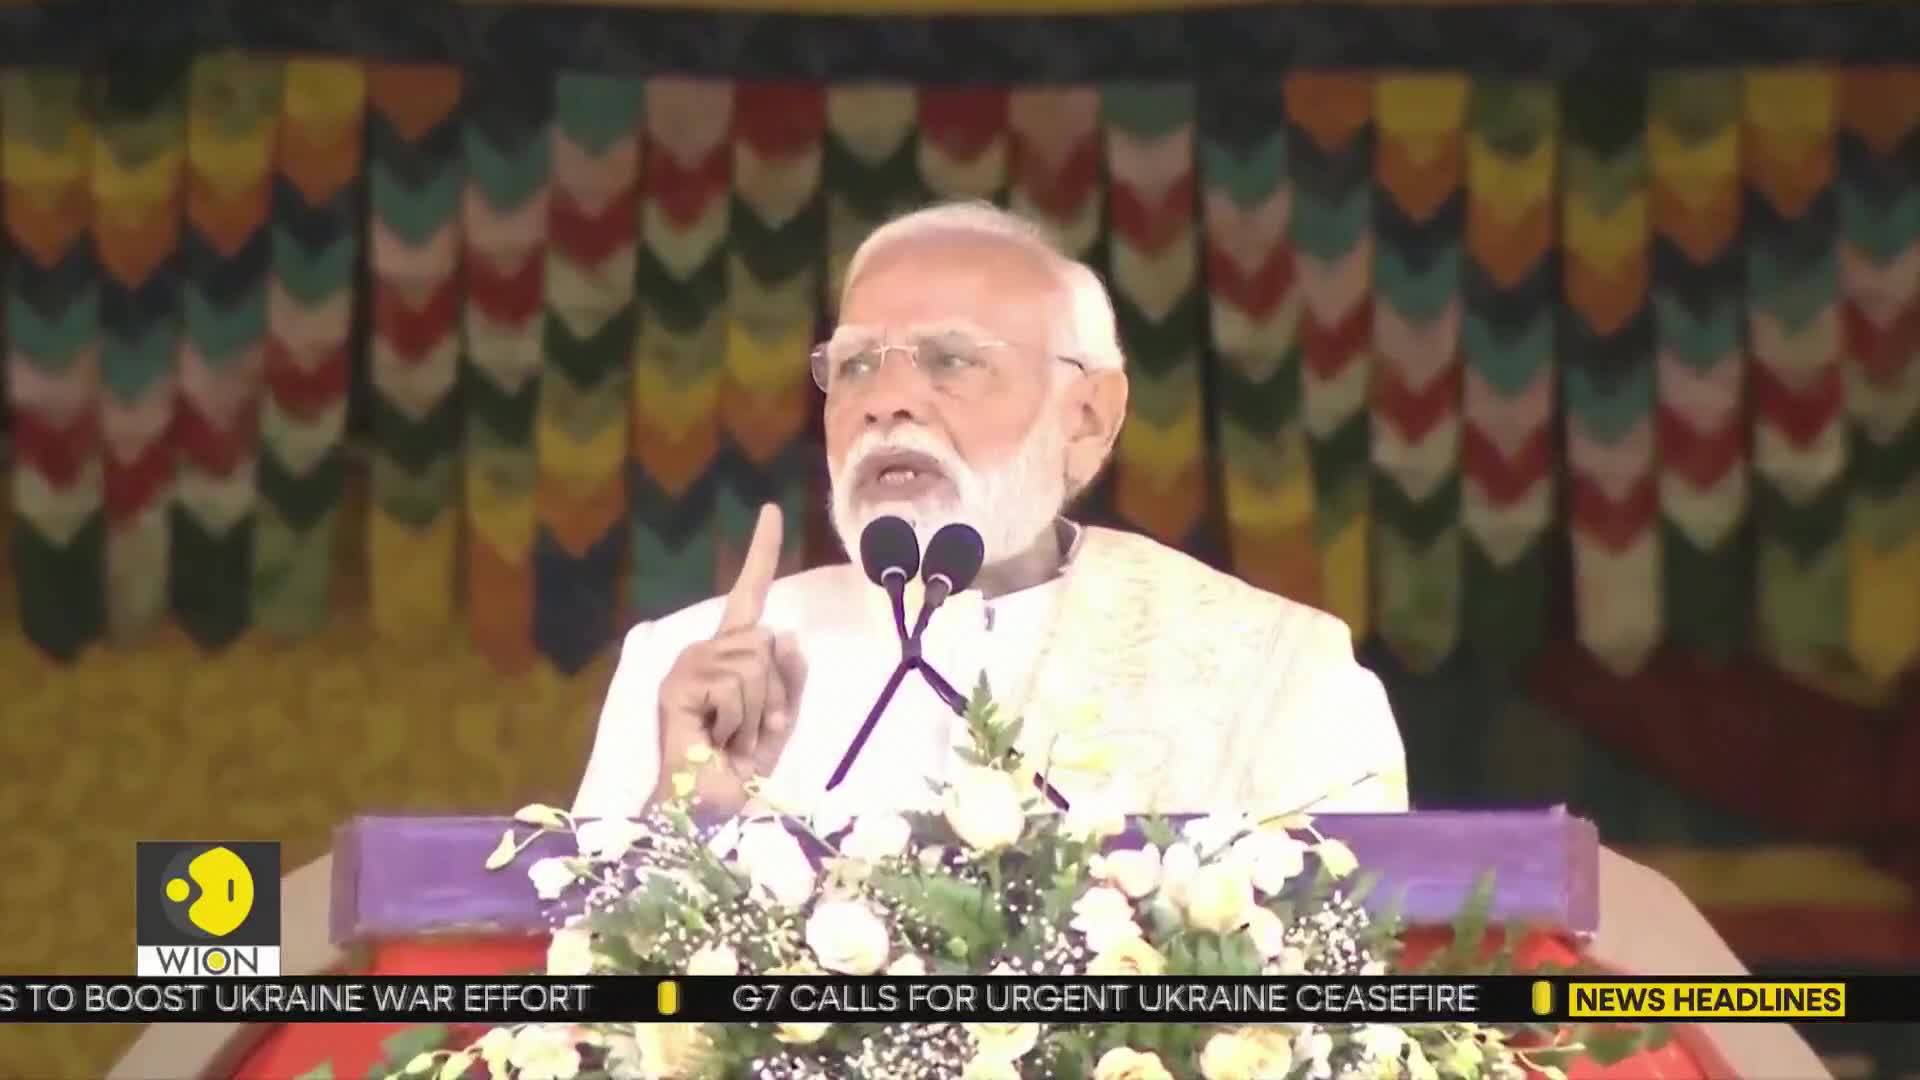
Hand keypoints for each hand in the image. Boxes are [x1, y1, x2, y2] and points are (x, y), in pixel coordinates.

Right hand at [654, 504, 807, 811]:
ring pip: (755, 664)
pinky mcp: (678, 684)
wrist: (706, 810)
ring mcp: (688, 665)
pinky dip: (737, 719)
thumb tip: (787, 636)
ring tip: (729, 739)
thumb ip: (789, 678)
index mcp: (730, 654)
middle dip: (773, 697)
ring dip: (756, 713)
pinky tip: (713, 738)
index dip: (761, 551)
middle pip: (767, 643)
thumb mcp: (780, 721)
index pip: (749, 595)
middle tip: (747, 735)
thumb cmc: (737, 770)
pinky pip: (735, 684)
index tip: (771, 509)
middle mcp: (705, 651)